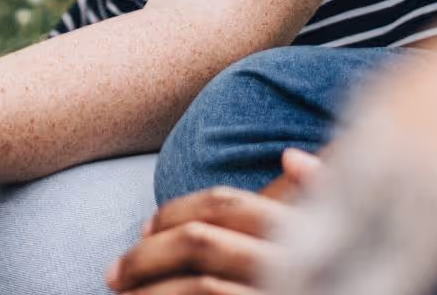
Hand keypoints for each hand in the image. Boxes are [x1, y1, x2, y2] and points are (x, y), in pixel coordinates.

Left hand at [105, 148, 322, 292]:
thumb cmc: (322, 277)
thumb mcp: (322, 241)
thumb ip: (308, 201)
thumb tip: (291, 155)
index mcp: (303, 231)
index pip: (225, 204)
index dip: (175, 212)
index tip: (143, 229)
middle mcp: (296, 261)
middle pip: (200, 242)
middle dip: (146, 256)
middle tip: (113, 275)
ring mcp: (277, 288)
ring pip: (199, 286)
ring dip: (150, 293)